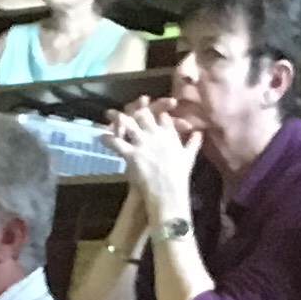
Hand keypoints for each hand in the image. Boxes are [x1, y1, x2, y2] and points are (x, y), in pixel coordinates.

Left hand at [103, 101, 197, 221]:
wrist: (169, 193)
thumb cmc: (179, 178)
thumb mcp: (189, 157)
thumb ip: (193, 143)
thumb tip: (200, 133)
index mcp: (170, 134)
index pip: (162, 116)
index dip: (154, 110)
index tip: (147, 106)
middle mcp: (156, 135)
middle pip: (143, 115)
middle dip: (134, 109)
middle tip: (125, 106)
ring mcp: (143, 144)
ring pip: (128, 125)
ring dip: (117, 118)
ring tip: (109, 114)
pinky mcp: (132, 154)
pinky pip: (117, 142)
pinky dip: (108, 139)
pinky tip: (100, 136)